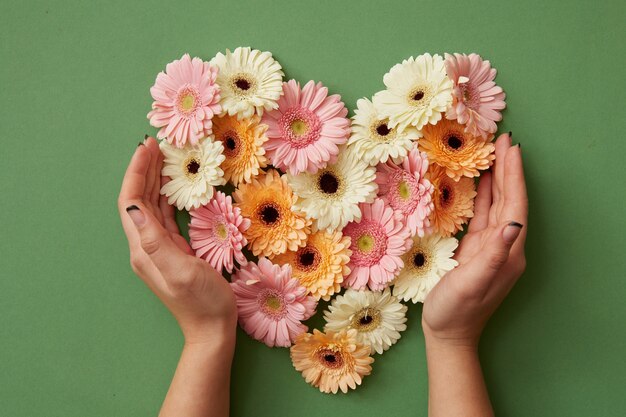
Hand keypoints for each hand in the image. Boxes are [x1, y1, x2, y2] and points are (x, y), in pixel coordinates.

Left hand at [117, 137, 236, 343]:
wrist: (211, 327)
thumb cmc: (202, 301)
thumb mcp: (181, 270)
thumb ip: (156, 240)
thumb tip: (134, 207)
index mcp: (144, 248)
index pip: (131, 201)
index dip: (136, 172)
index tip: (148, 148)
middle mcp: (146, 246)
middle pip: (138, 199)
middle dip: (144, 170)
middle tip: (155, 144)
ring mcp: (159, 249)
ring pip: (150, 206)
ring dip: (154, 180)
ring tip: (163, 157)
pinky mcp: (173, 251)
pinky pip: (164, 217)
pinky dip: (166, 197)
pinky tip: (173, 187)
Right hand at [422, 133, 526, 347]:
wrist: (447, 332)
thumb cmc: (456, 310)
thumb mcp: (472, 283)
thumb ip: (492, 255)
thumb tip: (513, 225)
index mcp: (507, 252)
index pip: (515, 206)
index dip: (514, 177)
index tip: (511, 149)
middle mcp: (504, 246)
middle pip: (510, 201)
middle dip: (509, 170)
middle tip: (504, 140)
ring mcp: (491, 248)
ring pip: (498, 205)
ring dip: (499, 179)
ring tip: (495, 153)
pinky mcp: (476, 250)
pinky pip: (484, 216)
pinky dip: (485, 196)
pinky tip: (482, 183)